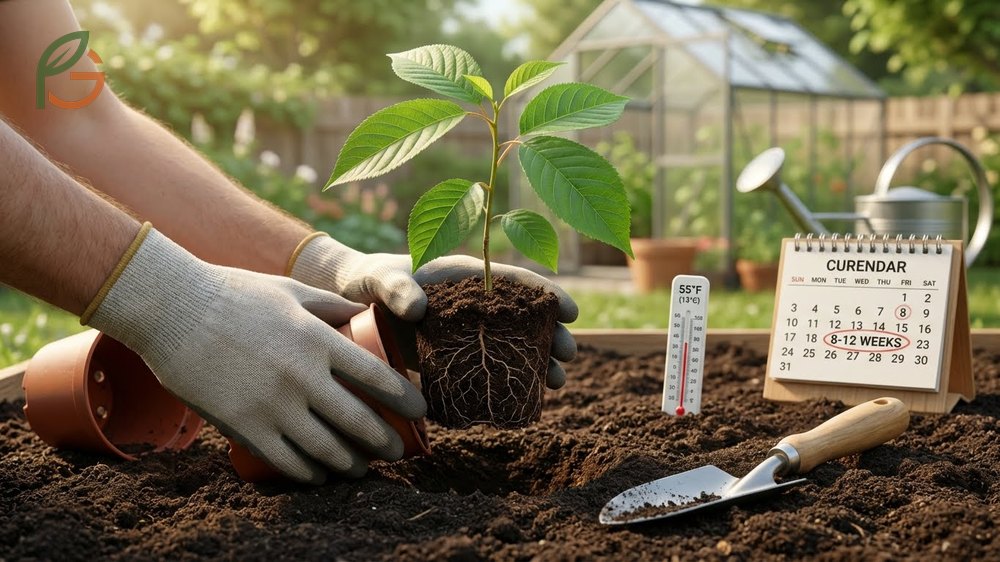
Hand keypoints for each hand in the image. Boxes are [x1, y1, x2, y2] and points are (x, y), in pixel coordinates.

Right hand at [85, 227, 426, 483]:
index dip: (404, 398)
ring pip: (325, 448)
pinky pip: (286, 459)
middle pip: (357, 420)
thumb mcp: (291, 290)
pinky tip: (320, 475)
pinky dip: (308, 473)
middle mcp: (301, 376)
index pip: (376, 377)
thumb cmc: (234, 294)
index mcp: (317, 339)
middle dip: (385, 441)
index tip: (419, 411)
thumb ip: (330, 305)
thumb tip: (365, 314)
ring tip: (362, 468)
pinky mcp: (244, 426)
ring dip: (350, 463)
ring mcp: (272, 404)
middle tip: (398, 451)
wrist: (173, 310)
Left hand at [289, 235, 577, 387]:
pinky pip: (484, 365)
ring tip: (555, 383)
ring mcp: (463, 330)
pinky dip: (504, 379)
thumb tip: (419, 308)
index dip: (545, 294)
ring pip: (510, 343)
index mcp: (463, 276)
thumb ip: (395, 287)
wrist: (346, 302)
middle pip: (521, 316)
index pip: (513, 280)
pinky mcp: (450, 354)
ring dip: (535, 360)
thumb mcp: (378, 278)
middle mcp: (470, 302)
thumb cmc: (365, 280)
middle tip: (568, 355)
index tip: (570, 311)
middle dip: (550, 333)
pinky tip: (519, 400)